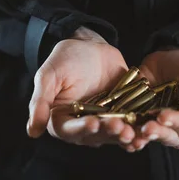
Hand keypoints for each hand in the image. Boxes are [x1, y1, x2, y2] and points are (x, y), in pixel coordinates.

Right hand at [27, 27, 136, 148]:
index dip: (84, 128)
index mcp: (62, 120)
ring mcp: (104, 120)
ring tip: (135, 134)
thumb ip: (40, 102)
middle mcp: (83, 125)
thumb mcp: (49, 75)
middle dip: (109, 133)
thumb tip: (32, 131)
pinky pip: (130, 124)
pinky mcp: (121, 112)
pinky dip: (137, 129)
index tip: (94, 123)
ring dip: (125, 136)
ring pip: (114, 134)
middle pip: (96, 136)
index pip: (72, 130)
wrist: (89, 43)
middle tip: (120, 127)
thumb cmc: (65, 58)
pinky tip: (146, 131)